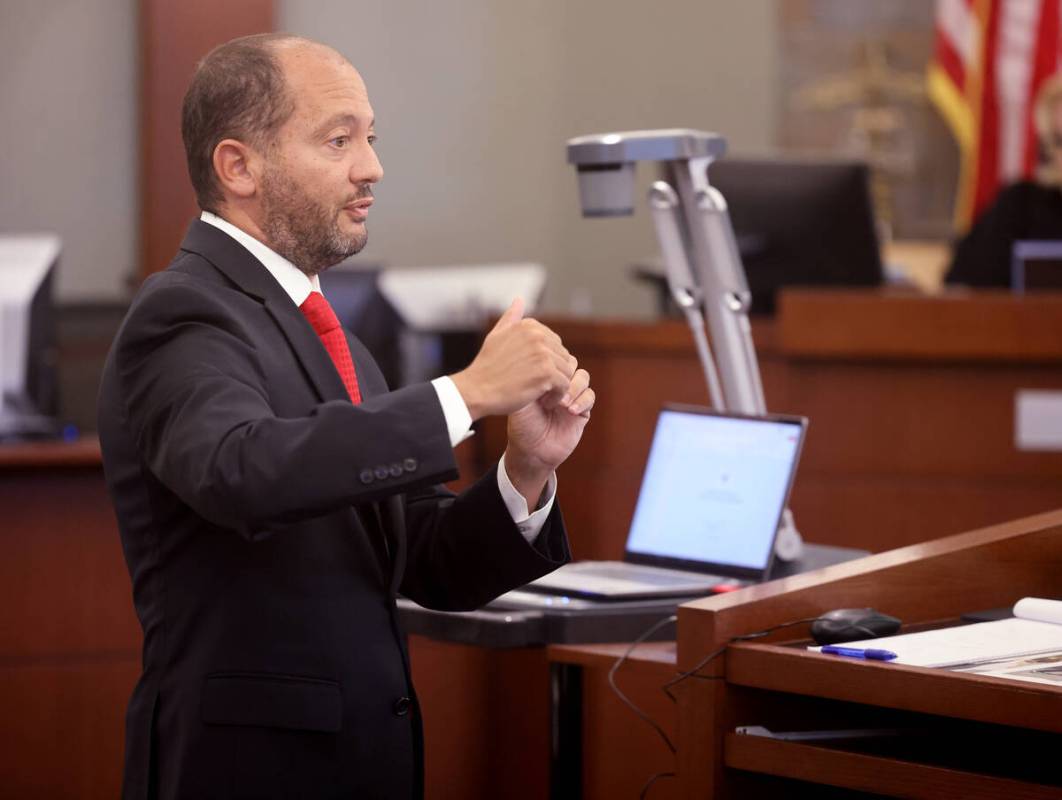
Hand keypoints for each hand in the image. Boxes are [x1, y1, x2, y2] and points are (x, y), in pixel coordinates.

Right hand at [450, 299, 576, 420]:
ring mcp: (543, 353)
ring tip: (541, 394)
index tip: (533, 373)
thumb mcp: (497, 336)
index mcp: (529, 326)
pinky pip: (565, 385)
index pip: (555, 343)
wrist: (476, 390)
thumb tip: (520, 300)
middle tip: (538, 386)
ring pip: (567, 371)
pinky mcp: (546, 372)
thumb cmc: (487, 367)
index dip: (547, 362)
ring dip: (557, 386)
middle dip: (554, 373)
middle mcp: (538, 335)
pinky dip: (557, 396)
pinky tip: (543, 401)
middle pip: (563, 357)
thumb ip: (511, 318)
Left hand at [504, 368, 594, 506]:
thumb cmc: (521, 426)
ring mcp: (572, 396)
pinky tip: (570, 410)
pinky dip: (583, 400)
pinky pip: (590, 396)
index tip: (540, 379)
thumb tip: (538, 359)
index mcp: (542, 376)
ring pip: (583, 377)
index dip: (551, 364)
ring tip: (562, 403)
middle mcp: (558, 383)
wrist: (532, 452)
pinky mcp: (583, 410)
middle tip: (552, 390)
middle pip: (570, 363)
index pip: (554, 356)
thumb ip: (529, 379)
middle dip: (563, 374)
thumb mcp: (519, 400)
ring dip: (574, 387)